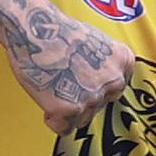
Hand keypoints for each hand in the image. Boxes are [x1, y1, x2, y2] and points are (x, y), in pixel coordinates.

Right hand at [1, 7, 133, 134]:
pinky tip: (46, 101)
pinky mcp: (70, 109)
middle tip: (61, 82)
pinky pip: (63, 127)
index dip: (93, 86)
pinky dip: (53, 119)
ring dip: (66, 109)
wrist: (33, 28)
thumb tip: (96, 82)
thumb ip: (102, 65)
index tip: (80, 81)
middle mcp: (113, 80)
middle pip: (99, 106)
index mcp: (122, 61)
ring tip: (51, 86)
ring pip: (81, 119)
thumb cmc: (55, 31)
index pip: (114, 90)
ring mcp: (93, 96)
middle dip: (80, 99)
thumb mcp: (93, 40)